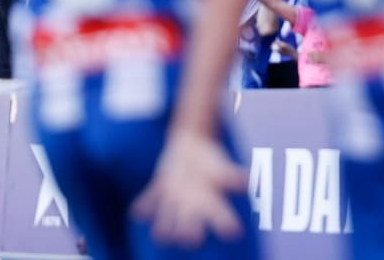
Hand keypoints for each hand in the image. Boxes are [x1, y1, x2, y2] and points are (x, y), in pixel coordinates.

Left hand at [132, 131, 247, 247]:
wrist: (191, 144)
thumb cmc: (211, 160)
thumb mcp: (222, 168)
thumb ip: (232, 176)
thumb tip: (246, 182)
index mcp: (211, 202)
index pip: (221, 216)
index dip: (226, 225)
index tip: (234, 233)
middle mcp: (192, 207)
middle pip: (191, 224)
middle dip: (190, 232)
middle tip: (192, 239)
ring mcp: (174, 200)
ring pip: (168, 218)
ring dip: (164, 226)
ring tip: (161, 235)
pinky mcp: (159, 189)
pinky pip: (150, 200)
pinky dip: (144, 207)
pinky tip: (138, 211)